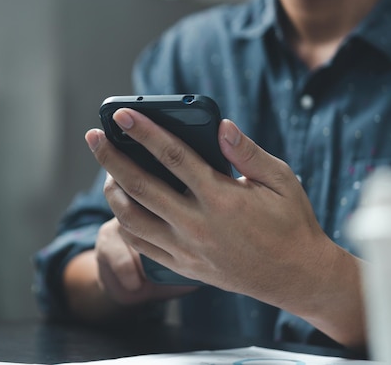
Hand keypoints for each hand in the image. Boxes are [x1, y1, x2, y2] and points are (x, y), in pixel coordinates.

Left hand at [85, 109, 364, 345]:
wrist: (296, 277)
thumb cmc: (291, 223)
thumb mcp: (280, 181)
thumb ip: (247, 152)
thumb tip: (222, 126)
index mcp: (221, 198)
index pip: (172, 155)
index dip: (144, 131)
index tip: (122, 115)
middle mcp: (197, 224)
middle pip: (139, 185)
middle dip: (111, 157)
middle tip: (94, 136)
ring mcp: (186, 249)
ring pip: (131, 218)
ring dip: (112, 191)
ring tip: (108, 172)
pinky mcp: (182, 266)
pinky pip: (141, 245)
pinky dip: (125, 223)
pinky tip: (123, 207)